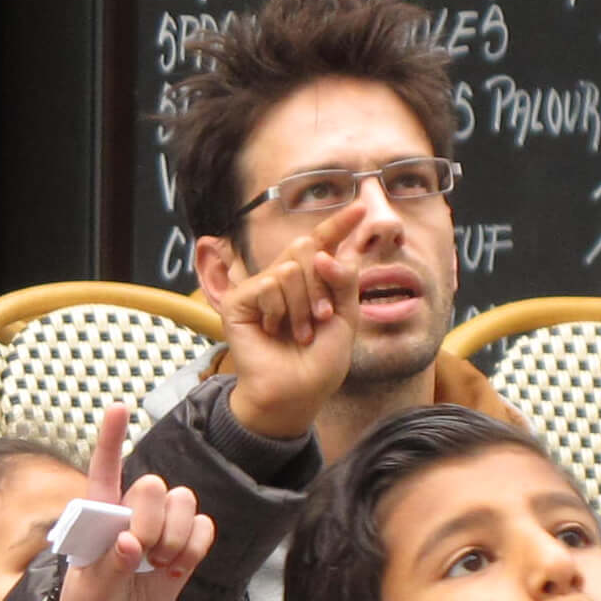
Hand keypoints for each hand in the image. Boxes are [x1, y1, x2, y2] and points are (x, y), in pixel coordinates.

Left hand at [54, 405, 213, 600]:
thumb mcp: (88, 588)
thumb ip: (107, 564)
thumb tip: (129, 542)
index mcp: (101, 512)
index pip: (105, 469)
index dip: (111, 438)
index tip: (118, 408)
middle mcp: (134, 510)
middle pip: (155, 485)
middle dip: (150, 520)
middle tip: (139, 551)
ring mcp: (163, 527)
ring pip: (185, 502)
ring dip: (173, 536)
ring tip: (155, 564)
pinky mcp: (185, 546)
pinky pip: (204, 528)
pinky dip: (193, 549)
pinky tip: (174, 569)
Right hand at [213, 206, 368, 438]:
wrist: (296, 392)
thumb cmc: (320, 361)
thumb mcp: (346, 317)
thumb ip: (344, 279)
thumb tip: (325, 252)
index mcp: (311, 281)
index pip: (324, 243)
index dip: (339, 225)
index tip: (361, 207)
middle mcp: (283, 279)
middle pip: (307, 249)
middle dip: (322, 283)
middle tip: (322, 317)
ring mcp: (260, 288)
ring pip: (291, 269)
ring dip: (303, 305)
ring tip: (300, 332)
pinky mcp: (240, 300)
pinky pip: (269, 283)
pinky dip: (280, 309)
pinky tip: (276, 331)